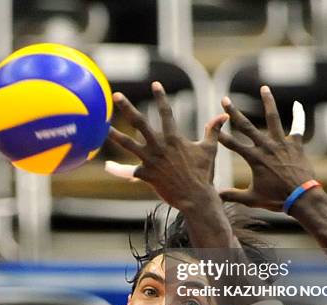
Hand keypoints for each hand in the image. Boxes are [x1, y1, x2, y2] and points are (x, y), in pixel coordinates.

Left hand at [107, 82, 227, 210]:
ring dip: (114, 135)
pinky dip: (119, 170)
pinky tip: (108, 167)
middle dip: (127, 108)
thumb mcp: (209, 150)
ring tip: (103, 127)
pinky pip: (129, 171)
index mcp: (174, 138)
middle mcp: (160, 146)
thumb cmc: (204, 173)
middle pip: (139, 123)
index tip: (155, 84)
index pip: (166, 113)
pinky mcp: (146, 175)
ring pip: (128, 144)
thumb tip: (224, 115)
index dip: (161, 97)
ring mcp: (151, 160)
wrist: (196, 198)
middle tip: (116, 95)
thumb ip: (213, 131)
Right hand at [217, 86, 314, 210]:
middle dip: (234, 112)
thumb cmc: (276, 199)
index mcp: (254, 159)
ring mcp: (281, 144)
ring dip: (268, 101)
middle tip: (225, 99)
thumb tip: (215, 196)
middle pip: (246, 126)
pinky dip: (298, 115)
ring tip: (264, 87)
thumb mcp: (251, 198)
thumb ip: (232, 195)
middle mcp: (266, 147)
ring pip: (273, 118)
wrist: (302, 198)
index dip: (220, 135)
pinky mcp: (295, 145)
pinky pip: (297, 127)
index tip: (211, 125)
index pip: (232, 144)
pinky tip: (297, 103)